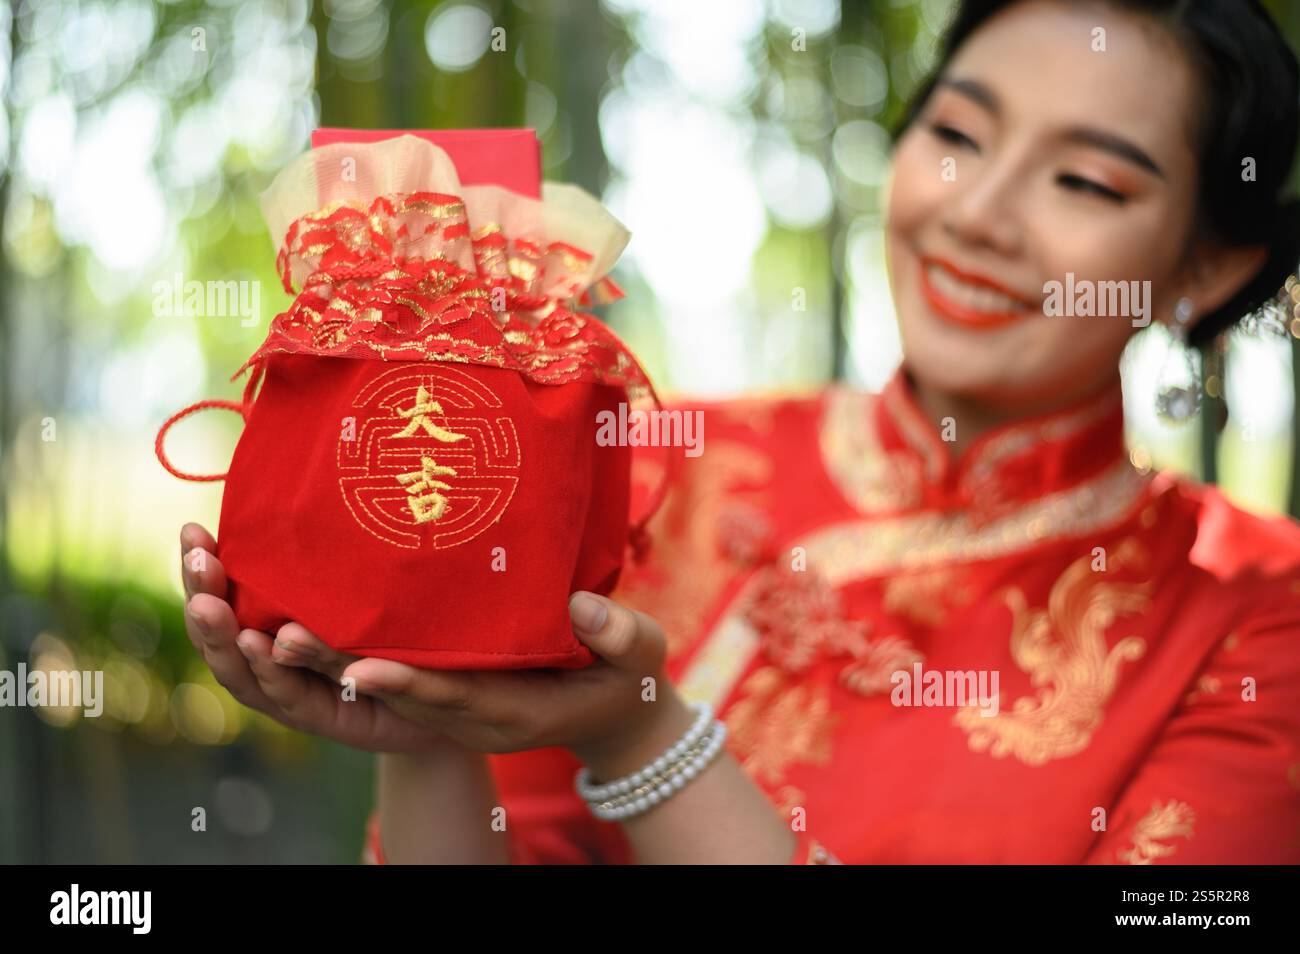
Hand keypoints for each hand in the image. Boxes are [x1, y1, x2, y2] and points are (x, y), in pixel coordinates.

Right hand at [179, 522, 448, 752]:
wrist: (452, 692)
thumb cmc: (406, 630)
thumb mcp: (370, 588)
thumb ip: (332, 564)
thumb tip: (304, 493)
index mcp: (276, 626)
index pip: (226, 599)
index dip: (203, 569)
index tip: (192, 530)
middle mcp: (278, 662)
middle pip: (224, 637)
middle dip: (204, 599)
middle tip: (198, 563)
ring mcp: (298, 694)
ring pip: (245, 674)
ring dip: (225, 640)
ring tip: (211, 607)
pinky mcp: (329, 719)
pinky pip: (294, 698)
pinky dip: (274, 672)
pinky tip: (263, 644)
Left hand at [273, 590, 694, 777]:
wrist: (615, 716)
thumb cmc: (631, 679)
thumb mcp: (640, 655)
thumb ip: (617, 634)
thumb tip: (581, 606)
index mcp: (515, 712)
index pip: (451, 698)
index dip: (405, 684)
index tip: (357, 670)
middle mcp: (474, 717)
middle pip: (398, 694)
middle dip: (340, 670)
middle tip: (281, 639)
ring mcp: (458, 709)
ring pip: (384, 687)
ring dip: (328, 664)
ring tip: (274, 631)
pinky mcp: (449, 691)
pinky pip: (393, 676)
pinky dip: (349, 656)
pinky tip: (307, 622)